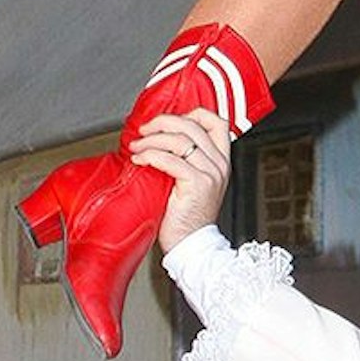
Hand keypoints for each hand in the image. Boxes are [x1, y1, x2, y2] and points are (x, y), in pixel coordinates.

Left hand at [133, 107, 232, 250]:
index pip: (217, 122)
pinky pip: (170, 160)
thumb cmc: (187, 218)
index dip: (193, 113)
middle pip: (193, 125)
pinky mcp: (196, 185)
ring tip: (137, 147)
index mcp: (222, 161)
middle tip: (145, 130)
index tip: (170, 120)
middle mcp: (219, 164)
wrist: (192, 247)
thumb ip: (187, 161)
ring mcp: (210, 174)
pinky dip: (150, 155)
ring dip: (152, 140)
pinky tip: (139, 160)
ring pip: (179, 140)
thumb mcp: (194, 183)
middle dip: (163, 122)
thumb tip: (160, 141)